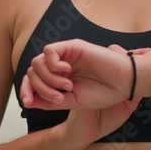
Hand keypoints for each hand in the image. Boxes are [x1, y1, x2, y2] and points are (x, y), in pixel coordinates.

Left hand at [20, 40, 150, 109]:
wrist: (124, 83)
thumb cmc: (104, 93)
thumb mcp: (72, 102)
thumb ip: (50, 101)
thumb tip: (29, 101)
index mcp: (58, 79)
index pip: (32, 80)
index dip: (26, 90)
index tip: (28, 103)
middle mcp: (60, 66)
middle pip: (32, 72)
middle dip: (40, 88)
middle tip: (59, 97)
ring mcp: (65, 56)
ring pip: (38, 62)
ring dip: (49, 79)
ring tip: (67, 87)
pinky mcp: (73, 46)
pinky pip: (49, 51)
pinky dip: (53, 64)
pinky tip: (66, 72)